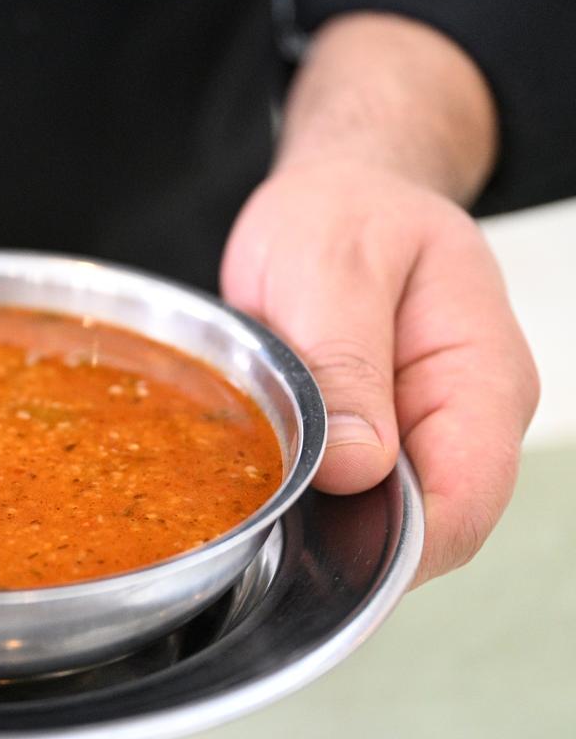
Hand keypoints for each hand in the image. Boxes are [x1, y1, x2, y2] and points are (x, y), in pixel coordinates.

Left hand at [221, 161, 538, 584]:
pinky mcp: (379, 439)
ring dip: (321, 520)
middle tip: (263, 519)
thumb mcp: (334, 267)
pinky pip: (351, 494)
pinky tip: (265, 483)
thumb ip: (347, 363)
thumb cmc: (344, 213)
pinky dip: (309, 497)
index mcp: (481, 379)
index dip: (394, 546)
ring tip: (256, 496)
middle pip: (424, 529)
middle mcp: (464, 420)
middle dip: (347, 539)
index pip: (463, 505)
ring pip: (383, 519)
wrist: (339, 192)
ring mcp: (424, 433)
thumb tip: (359, 466)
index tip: (311, 541)